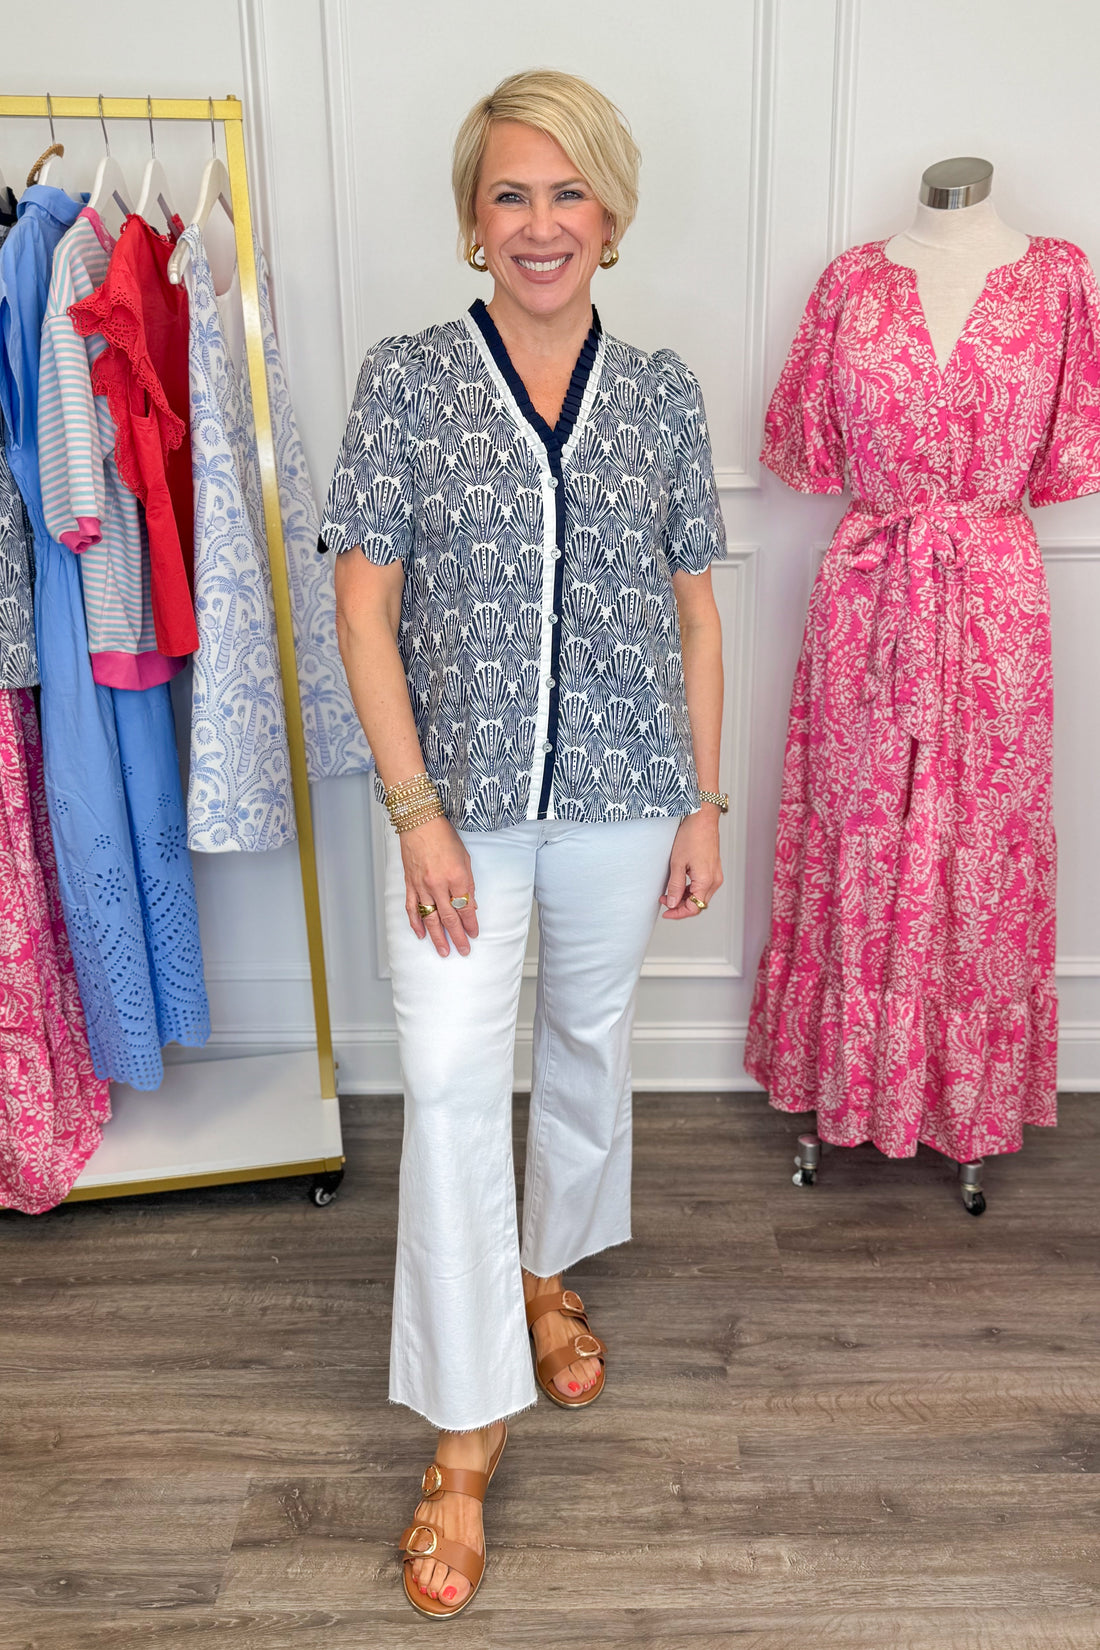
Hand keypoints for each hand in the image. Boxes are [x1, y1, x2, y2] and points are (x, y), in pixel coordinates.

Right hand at [400, 816, 478, 956]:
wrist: (419, 822)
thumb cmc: (444, 836)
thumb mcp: (465, 858)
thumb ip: (468, 884)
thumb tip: (470, 905)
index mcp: (456, 876)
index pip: (466, 908)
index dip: (471, 924)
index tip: (474, 934)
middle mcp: (438, 884)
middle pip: (450, 918)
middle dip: (458, 937)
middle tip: (463, 950)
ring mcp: (422, 886)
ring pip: (431, 918)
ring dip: (438, 937)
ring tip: (444, 951)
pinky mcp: (410, 884)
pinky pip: (413, 908)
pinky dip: (416, 923)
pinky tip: (421, 935)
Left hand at [660, 810, 722, 919]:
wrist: (703, 819)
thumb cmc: (692, 836)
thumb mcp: (677, 863)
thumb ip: (675, 886)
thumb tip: (673, 903)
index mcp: (706, 881)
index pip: (694, 908)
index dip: (678, 912)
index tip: (666, 911)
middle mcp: (714, 881)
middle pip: (698, 904)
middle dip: (681, 906)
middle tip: (665, 900)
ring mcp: (716, 875)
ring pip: (701, 896)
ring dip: (685, 898)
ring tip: (670, 892)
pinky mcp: (714, 870)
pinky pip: (703, 887)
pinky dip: (691, 890)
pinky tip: (679, 885)